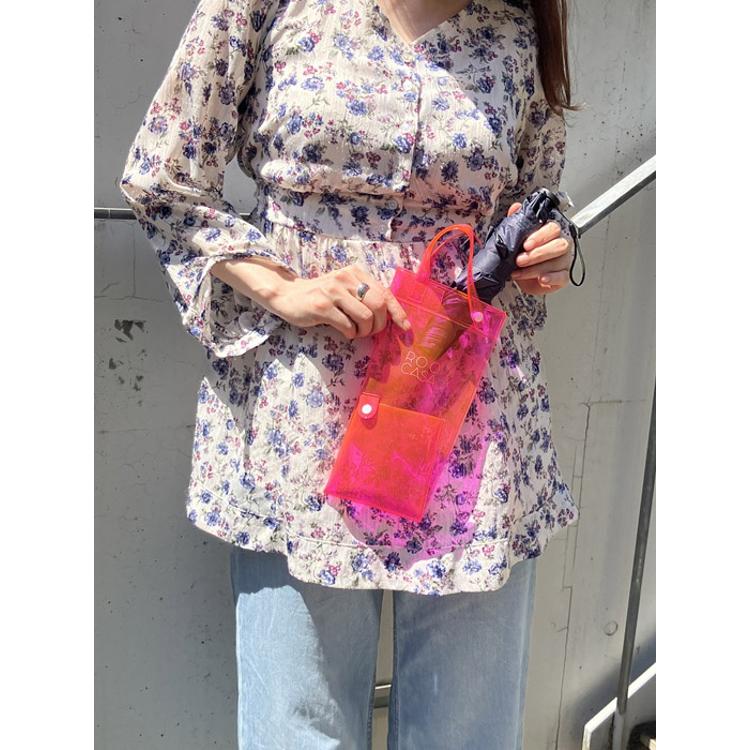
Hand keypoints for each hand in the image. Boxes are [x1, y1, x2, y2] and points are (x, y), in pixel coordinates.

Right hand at [212, 258, 410, 339]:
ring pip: (365, 316)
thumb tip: (389, 317)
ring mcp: (333, 290)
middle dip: (379, 325)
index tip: (405, 328)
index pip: (384, 292)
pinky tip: (344, 332)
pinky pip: (347, 325)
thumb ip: (364, 297)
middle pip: (378, 305)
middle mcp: (345, 278)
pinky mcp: (322, 305)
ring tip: (355, 332)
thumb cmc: (321, 297)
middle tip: (370, 332)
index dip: (398, 312)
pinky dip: (350, 333)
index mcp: (355, 273)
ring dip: (364, 331)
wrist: (287, 296)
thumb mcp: (344, 290)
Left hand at [505, 202, 573, 294]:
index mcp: (551, 232)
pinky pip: (563, 277)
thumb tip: (515, 207)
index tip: (526, 244)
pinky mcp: (563, 277)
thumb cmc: (522, 255)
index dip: (540, 236)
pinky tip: (541, 279)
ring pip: (559, 262)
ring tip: (520, 272)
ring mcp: (565, 261)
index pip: (553, 228)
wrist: (521, 276)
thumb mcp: (516, 237)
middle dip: (537, 253)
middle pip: (559, 245)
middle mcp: (561, 244)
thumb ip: (517, 221)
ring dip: (536, 268)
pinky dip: (552, 278)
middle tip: (520, 260)